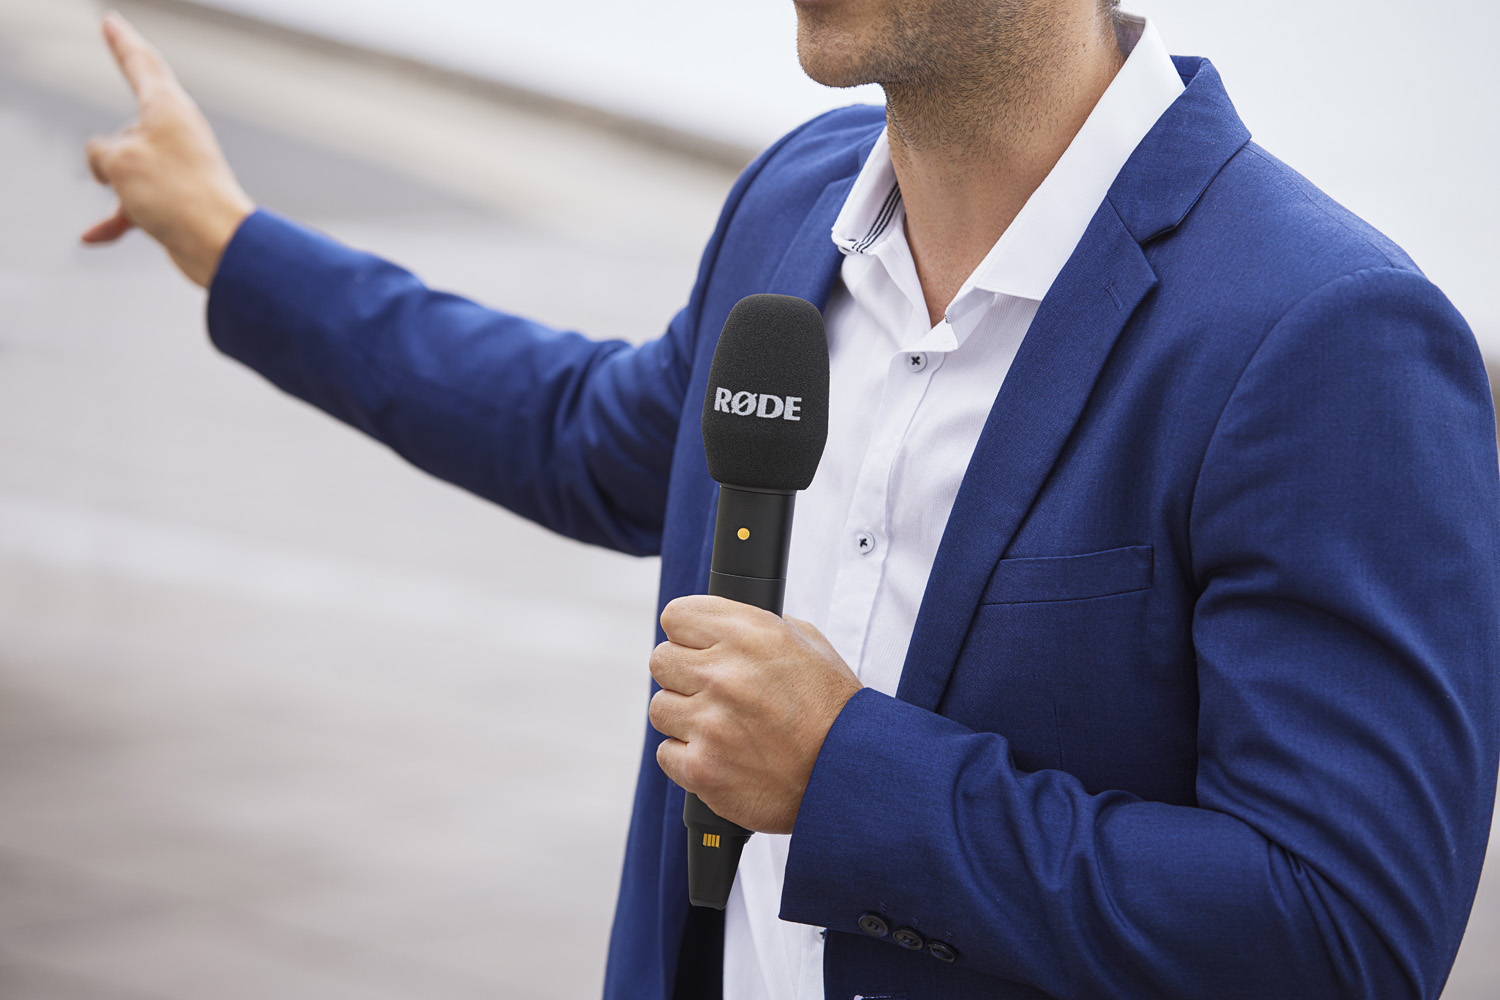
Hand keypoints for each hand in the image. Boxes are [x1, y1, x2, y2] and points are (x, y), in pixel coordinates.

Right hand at [82, 11, 253, 286]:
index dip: (121, 41)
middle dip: (111, 152)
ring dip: (118, 189)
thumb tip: (107, 165)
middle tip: (115, 171)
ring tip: (132, 205)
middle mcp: (177, 134)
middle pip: (128, 128)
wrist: (218, 245)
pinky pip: (138, 203)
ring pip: (129, 169)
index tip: (112, 22)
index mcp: (168, 108)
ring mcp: (178, 167)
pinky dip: (118, 218)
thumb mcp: (118, 160)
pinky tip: (95, 235)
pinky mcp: (178, 199)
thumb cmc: (179, 197)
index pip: (140, 63)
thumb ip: (101, 151)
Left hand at [649, 596, 861, 833]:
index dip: (688, 633)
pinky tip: (721, 756)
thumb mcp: (808, 645)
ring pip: (660, 708)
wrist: (849, 776)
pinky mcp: (701, 769)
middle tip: (712, 691)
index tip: (697, 646)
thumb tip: (721, 624)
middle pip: (662, 661)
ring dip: (685, 717)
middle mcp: (724, 675)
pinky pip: (666, 752)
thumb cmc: (832, 711)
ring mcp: (709, 724)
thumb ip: (759, 627)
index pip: (676, 617)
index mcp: (749, 635)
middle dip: (684, 675)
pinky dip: (689, 757)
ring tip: (721, 727)